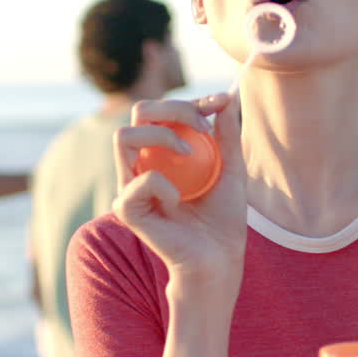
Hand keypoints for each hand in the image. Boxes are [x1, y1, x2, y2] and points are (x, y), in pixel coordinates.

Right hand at [112, 93, 247, 283]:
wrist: (219, 259)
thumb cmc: (224, 219)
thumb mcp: (232, 170)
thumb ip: (228, 135)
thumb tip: (227, 97)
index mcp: (161, 152)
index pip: (165, 112)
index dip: (192, 100)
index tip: (221, 101)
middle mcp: (141, 163)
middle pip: (141, 111)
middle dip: (175, 108)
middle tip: (204, 127)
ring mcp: (130, 185)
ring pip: (124, 136)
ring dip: (163, 137)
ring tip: (192, 155)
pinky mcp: (126, 208)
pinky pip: (140, 179)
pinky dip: (165, 186)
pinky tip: (178, 204)